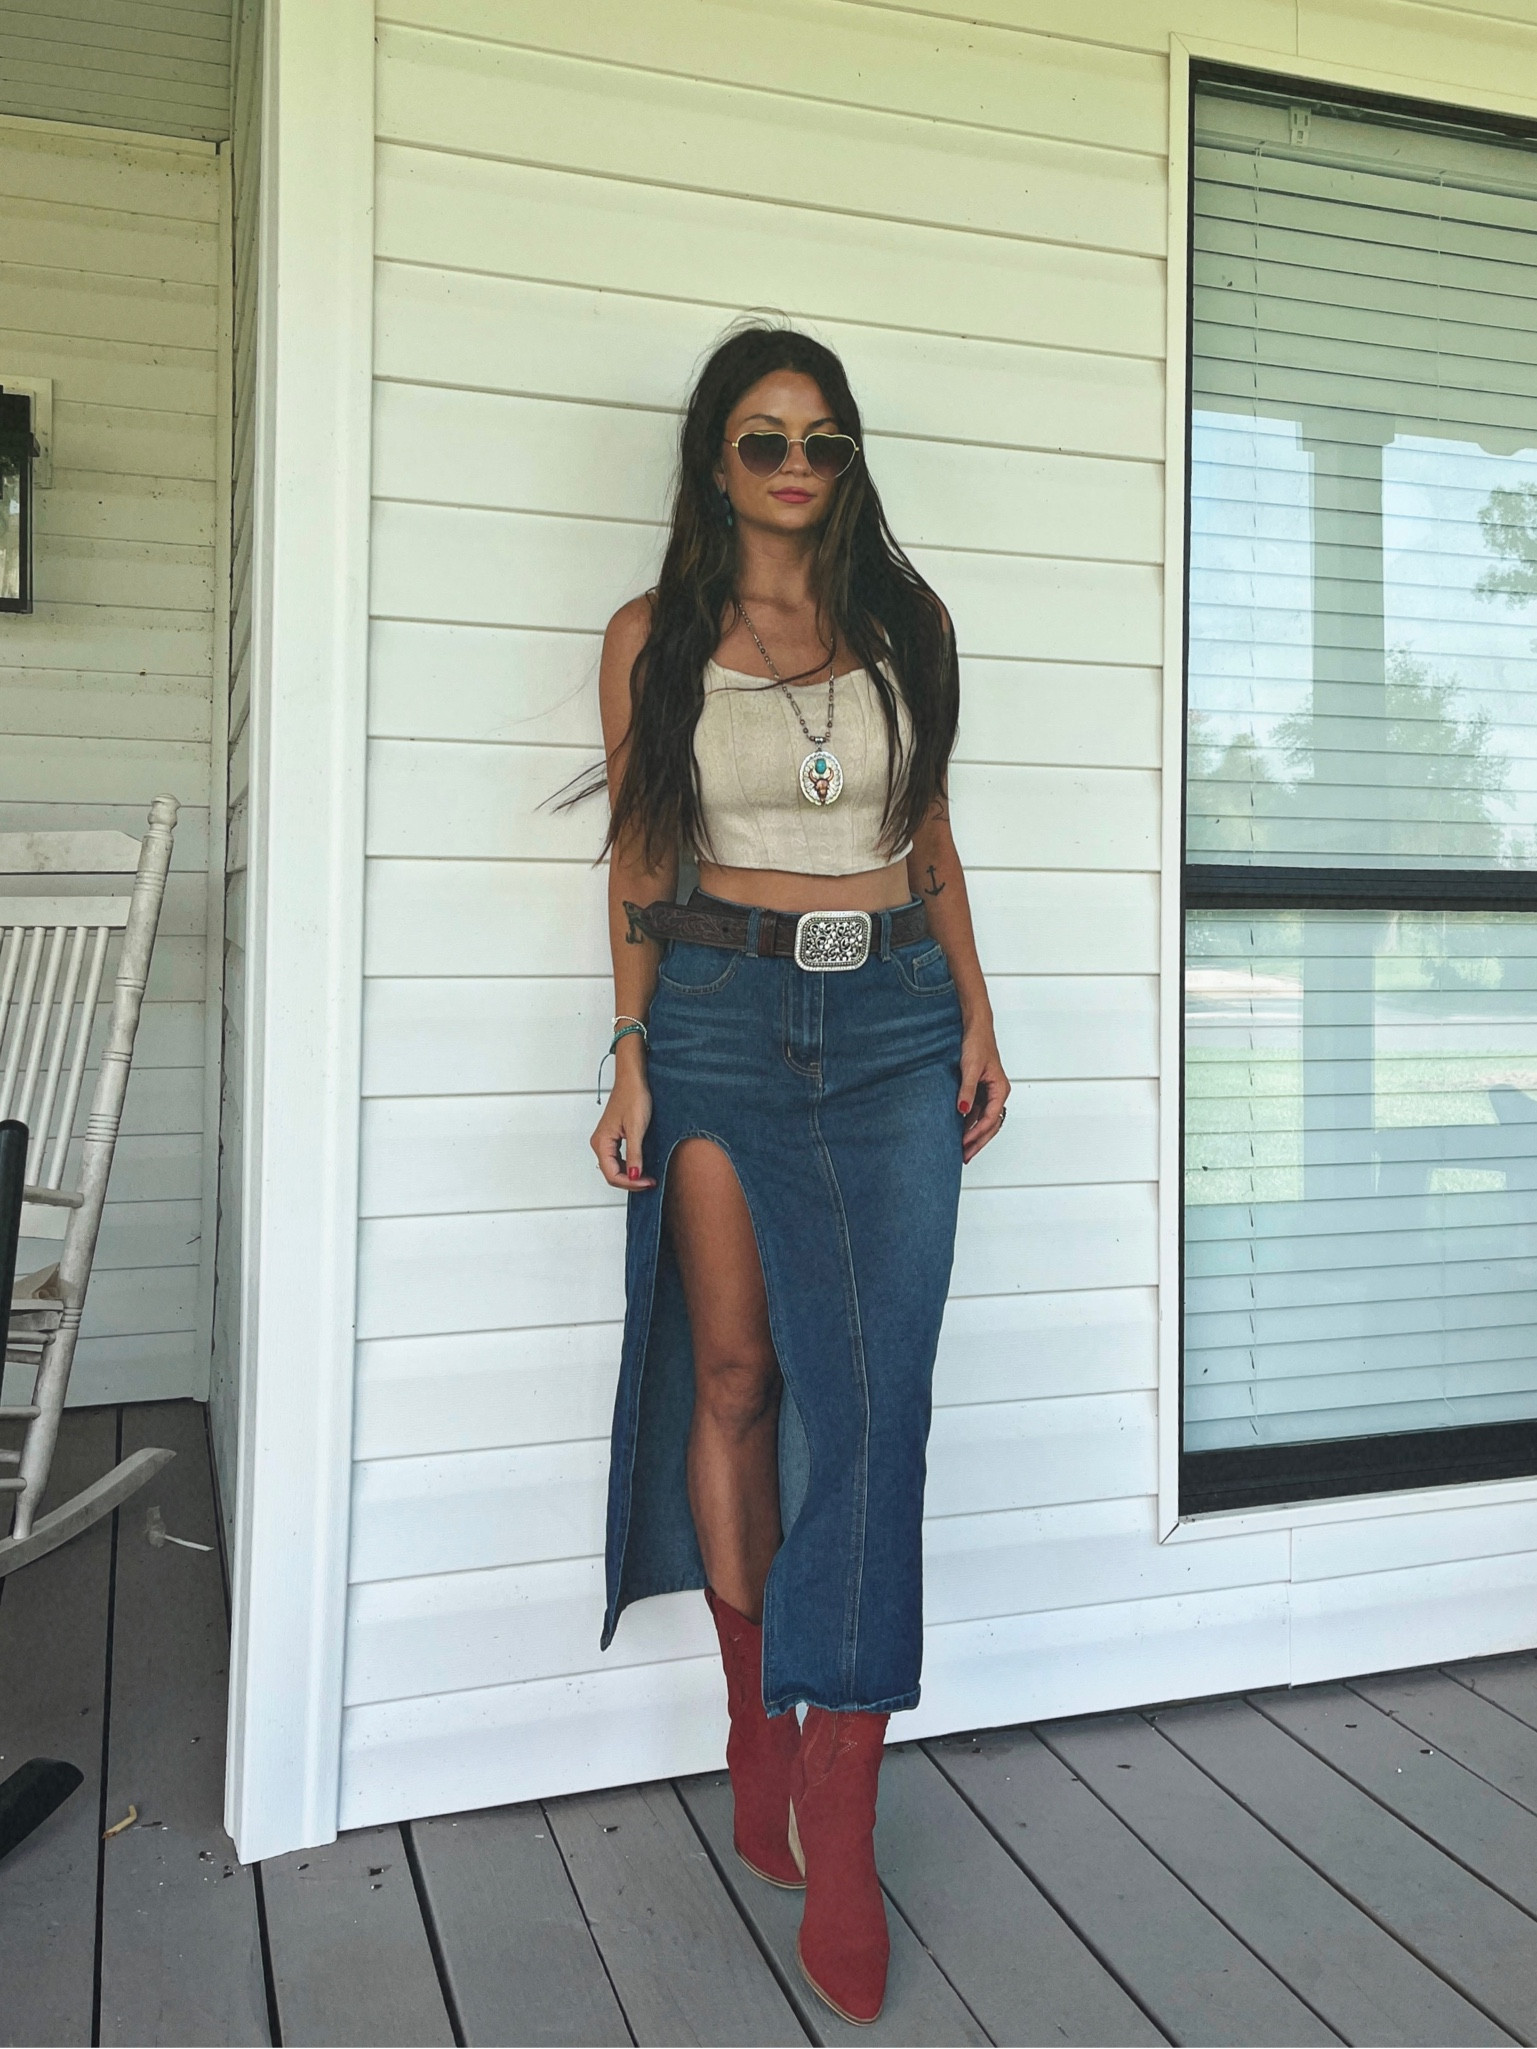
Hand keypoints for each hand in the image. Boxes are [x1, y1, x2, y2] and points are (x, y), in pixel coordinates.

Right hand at [592, 1068, 655, 1189]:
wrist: (633, 1080)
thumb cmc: (633, 1096)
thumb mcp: (636, 1128)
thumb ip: (634, 1154)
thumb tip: (633, 1175)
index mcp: (601, 1142)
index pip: (612, 1174)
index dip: (630, 1183)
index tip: (647, 1183)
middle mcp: (600, 1143)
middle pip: (612, 1174)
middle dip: (631, 1182)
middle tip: (649, 1182)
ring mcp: (606, 1141)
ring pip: (615, 1168)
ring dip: (630, 1176)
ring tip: (648, 1177)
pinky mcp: (614, 1137)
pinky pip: (618, 1159)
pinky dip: (630, 1166)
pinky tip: (641, 1166)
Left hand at [958, 1022, 1008, 1164]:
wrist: (974, 1027)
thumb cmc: (977, 1043)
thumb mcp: (970, 1068)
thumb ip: (967, 1090)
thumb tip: (962, 1111)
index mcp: (1000, 1089)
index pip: (990, 1118)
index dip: (977, 1133)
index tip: (964, 1143)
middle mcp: (997, 1093)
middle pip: (990, 1125)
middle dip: (978, 1141)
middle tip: (965, 1156)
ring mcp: (988, 1093)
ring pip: (983, 1121)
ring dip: (974, 1135)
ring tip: (962, 1150)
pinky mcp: (979, 1090)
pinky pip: (976, 1112)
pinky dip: (969, 1124)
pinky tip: (959, 1132)